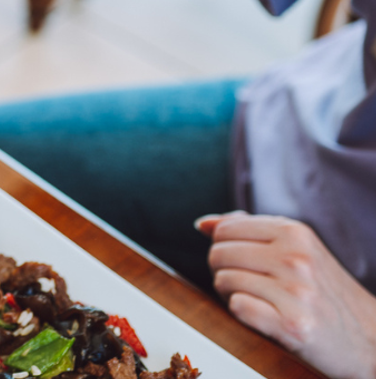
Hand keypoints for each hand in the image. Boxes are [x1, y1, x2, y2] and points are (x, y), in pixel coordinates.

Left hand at [198, 211, 375, 378]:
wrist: (370, 339)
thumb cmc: (324, 292)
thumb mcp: (297, 250)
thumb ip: (250, 231)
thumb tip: (203, 224)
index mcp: (295, 233)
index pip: (224, 230)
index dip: (224, 248)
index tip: (243, 262)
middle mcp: (296, 258)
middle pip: (218, 254)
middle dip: (224, 272)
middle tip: (251, 286)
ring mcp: (296, 292)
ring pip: (224, 280)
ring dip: (233, 294)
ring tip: (261, 301)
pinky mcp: (292, 324)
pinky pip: (238, 307)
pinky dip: (244, 314)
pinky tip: (266, 317)